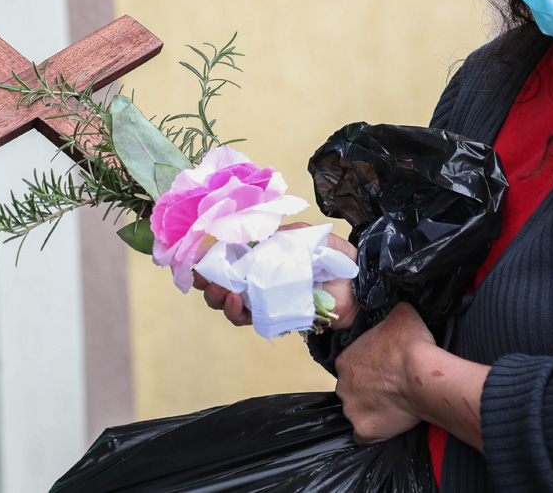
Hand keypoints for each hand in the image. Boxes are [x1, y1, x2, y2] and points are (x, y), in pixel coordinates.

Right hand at [191, 222, 360, 329]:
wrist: (357, 286)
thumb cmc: (334, 257)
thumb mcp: (305, 236)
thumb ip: (280, 234)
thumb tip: (252, 234)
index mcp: (262, 255)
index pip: (226, 257)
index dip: (207, 258)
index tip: (196, 256)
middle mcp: (258, 277)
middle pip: (219, 283)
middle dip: (206, 280)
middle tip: (205, 277)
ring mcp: (264, 298)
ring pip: (228, 303)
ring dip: (218, 297)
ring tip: (224, 291)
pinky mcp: (273, 317)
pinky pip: (248, 318)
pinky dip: (237, 311)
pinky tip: (238, 301)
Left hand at [335, 302, 433, 442]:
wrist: (423, 375)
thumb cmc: (410, 344)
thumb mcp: (401, 314)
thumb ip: (391, 314)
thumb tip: (395, 311)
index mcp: (345, 360)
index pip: (353, 365)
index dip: (370, 366)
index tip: (386, 367)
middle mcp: (342, 386)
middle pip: (353, 389)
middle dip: (369, 388)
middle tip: (392, 385)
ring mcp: (352, 410)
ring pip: (359, 411)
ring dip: (372, 409)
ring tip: (396, 403)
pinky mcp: (364, 431)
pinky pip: (366, 434)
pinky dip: (376, 430)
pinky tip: (391, 421)